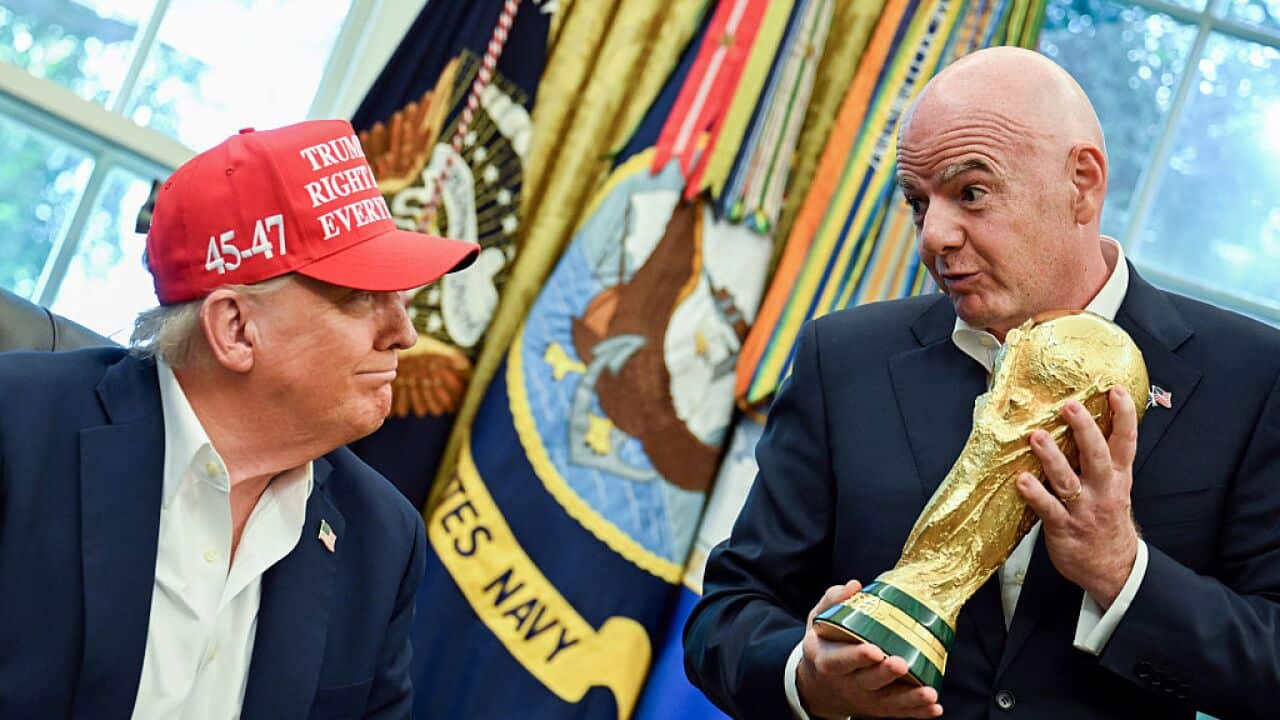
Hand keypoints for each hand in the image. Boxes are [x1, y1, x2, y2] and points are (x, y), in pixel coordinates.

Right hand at [797, 580, 943, 718]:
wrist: (818, 686)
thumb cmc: (824, 645)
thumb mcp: (819, 621)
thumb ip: (833, 601)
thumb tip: (855, 586)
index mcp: (827, 660)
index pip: (840, 660)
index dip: (856, 657)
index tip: (874, 650)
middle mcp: (846, 683)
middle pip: (867, 681)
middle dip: (885, 674)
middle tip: (901, 663)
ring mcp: (864, 699)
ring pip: (888, 702)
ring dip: (909, 699)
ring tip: (929, 693)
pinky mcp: (879, 709)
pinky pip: (900, 712)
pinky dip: (918, 712)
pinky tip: (935, 708)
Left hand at [1016, 386, 1139, 607]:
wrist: (1114, 568)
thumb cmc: (1107, 520)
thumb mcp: (1116, 487)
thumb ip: (1102, 459)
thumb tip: (1082, 422)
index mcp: (1118, 477)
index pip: (1125, 442)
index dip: (1123, 415)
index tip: (1114, 390)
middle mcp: (1103, 490)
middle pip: (1097, 455)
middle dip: (1084, 429)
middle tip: (1069, 406)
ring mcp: (1084, 509)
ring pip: (1069, 480)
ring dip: (1052, 458)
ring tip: (1038, 437)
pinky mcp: (1064, 528)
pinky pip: (1048, 508)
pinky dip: (1035, 494)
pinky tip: (1022, 480)